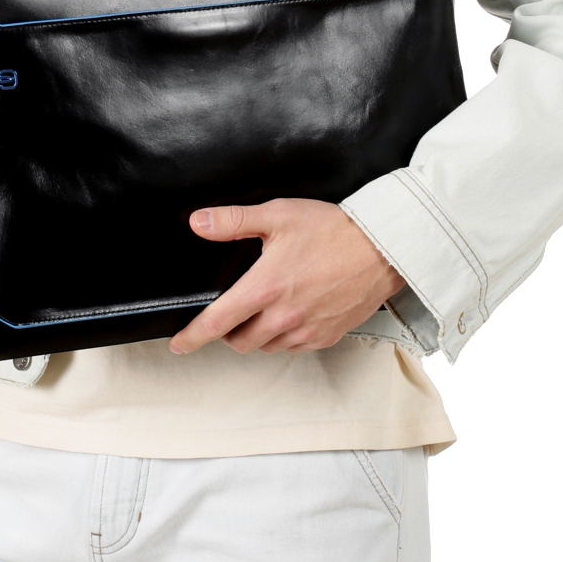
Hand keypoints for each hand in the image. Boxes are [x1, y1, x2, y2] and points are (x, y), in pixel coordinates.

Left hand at [169, 199, 403, 355]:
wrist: (384, 248)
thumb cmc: (334, 229)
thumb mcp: (279, 215)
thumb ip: (234, 220)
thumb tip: (199, 223)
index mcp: (265, 287)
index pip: (217, 322)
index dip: (192, 337)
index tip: (178, 344)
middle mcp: (283, 316)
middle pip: (239, 342)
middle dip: (227, 332)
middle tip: (230, 313)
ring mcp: (306, 330)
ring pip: (266, 346)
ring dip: (256, 335)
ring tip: (262, 310)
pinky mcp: (326, 337)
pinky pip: (293, 347)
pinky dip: (283, 337)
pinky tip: (289, 314)